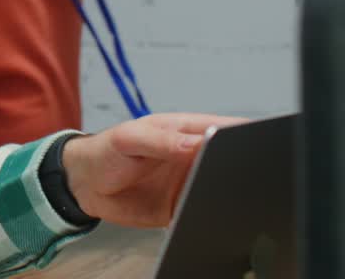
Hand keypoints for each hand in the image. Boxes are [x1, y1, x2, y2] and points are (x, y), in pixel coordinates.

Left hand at [61, 113, 245, 227]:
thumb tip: (198, 142)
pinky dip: (210, 214)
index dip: (246, 134)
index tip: (259, 143)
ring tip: (228, 196)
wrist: (85, 184)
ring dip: (228, 193)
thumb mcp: (131, 138)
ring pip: (222, 187)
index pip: (226, 129)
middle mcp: (194, 156)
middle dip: (243, 167)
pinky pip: (204, 211)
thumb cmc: (106, 150)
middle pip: (232, 160)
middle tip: (248, 176)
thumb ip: (163, 141)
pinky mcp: (183, 207)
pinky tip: (209, 215)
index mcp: (187, 131)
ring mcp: (191, 182)